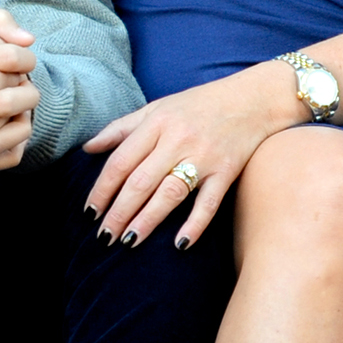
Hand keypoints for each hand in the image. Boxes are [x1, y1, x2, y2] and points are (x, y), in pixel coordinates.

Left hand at [83, 62, 305, 249]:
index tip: (90, 212)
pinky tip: (179, 244)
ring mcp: (204, 156)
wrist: (254, 98)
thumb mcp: (158, 107)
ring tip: (128, 241)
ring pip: (169, 194)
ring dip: (146, 221)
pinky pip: (208, 203)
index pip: (121, 161)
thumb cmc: (200, 104)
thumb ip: (122, 127)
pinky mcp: (227, 171)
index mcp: (158, 122)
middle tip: (103, 237)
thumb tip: (88, 147)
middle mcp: (178, 139)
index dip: (102, 189)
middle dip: (118, 212)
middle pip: (140, 181)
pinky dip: (194, 224)